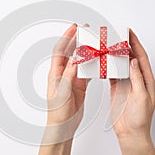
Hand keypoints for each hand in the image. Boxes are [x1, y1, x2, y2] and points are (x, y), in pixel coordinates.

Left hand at [35, 24, 88, 154]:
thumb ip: (68, 76)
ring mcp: (72, 79)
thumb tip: (74, 60)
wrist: (63, 126)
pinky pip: (87, 71)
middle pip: (70, 52)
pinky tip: (99, 61)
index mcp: (55, 73)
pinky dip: (93, 65)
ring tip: (95, 42)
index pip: (60, 51)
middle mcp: (63, 74)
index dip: (66, 38)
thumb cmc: (58, 112)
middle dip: (78, 40)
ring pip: (80, 60)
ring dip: (87, 51)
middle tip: (87, 31)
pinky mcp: (80, 85)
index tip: (74, 28)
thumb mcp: (62, 93)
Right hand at [111, 29, 154, 154]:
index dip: (135, 43)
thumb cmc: (140, 118)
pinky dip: (107, 66)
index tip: (129, 32)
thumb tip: (132, 61)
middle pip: (130, 57)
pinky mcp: (116, 88)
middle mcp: (136, 79)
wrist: (130, 132)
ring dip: (114, 54)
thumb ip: (137, 79)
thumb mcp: (141, 97)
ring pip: (120, 64)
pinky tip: (103, 60)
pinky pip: (112, 74)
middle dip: (124, 44)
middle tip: (116, 34)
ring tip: (108, 44)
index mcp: (146, 79)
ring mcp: (125, 83)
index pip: (140, 57)